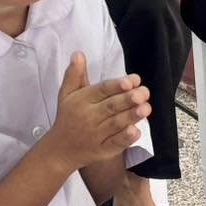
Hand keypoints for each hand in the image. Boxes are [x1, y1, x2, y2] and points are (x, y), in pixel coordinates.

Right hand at [43, 53, 149, 172]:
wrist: (60, 150)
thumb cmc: (68, 117)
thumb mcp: (67, 94)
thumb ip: (75, 74)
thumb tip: (79, 54)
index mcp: (82, 101)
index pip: (101, 91)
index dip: (117, 85)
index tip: (132, 80)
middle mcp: (89, 117)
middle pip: (111, 106)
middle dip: (128, 99)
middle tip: (143, 92)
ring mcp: (96, 135)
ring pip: (116, 124)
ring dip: (131, 116)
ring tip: (146, 108)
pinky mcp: (102, 150)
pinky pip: (114, 144)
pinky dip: (125, 139)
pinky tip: (136, 131)